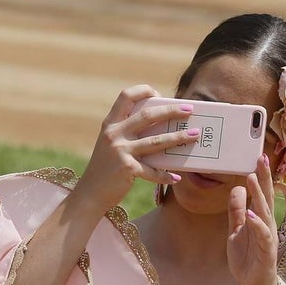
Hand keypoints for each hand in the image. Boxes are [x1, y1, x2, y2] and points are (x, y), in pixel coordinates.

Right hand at [74, 85, 197, 208]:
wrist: (90, 193)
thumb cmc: (106, 168)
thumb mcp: (111, 145)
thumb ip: (127, 133)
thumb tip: (159, 127)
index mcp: (111, 123)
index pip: (126, 96)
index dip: (144, 91)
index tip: (160, 94)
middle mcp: (114, 133)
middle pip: (148, 115)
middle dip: (172, 111)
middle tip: (190, 109)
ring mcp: (120, 150)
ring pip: (156, 141)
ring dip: (178, 138)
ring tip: (195, 135)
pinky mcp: (127, 168)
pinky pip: (152, 170)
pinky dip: (165, 175)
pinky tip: (176, 178)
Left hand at [227, 155, 278, 284]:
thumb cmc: (247, 259)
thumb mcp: (236, 232)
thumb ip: (236, 212)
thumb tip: (236, 189)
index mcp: (260, 219)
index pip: (261, 194)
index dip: (261, 176)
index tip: (259, 158)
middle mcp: (267, 225)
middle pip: (266, 198)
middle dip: (264, 178)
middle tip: (261, 158)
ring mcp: (268, 238)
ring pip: (264, 213)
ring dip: (259, 195)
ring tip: (252, 178)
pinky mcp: (266, 252)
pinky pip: (262, 235)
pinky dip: (257, 224)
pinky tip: (251, 214)